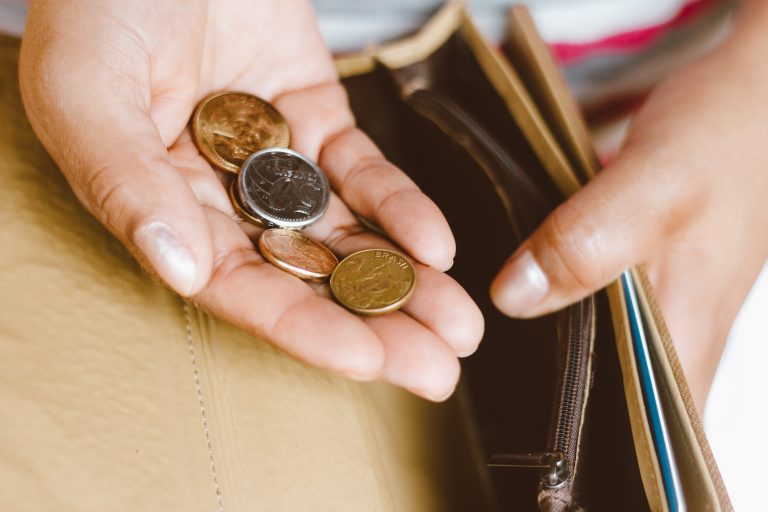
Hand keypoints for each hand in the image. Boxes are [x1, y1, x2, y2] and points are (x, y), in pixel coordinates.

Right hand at [19, 0, 482, 400]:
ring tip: (458, 327)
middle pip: (305, 276)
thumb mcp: (86, 87)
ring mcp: (276, 161)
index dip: (302, 327)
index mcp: (162, 208)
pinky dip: (403, 207)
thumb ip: (123, 179)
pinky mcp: (319, 118)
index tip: (366, 362)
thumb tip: (176, 266)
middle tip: (436, 371)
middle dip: (374, 325)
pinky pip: (365, 172)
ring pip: (347, 235)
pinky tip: (436, 245)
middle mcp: (221, 198)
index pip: (238, 287)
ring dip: (405, 282)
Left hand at [491, 0, 767, 410]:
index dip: (587, 446)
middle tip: (488, 384)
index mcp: (687, 338)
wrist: (753, 99)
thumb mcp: (654, 184)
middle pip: (614, 404)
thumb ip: (588, 242)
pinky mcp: (648, 281)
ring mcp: (665, 310)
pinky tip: (525, 298)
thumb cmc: (725, 137)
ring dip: (554, 354)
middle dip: (554, 402)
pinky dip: (566, 312)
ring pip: (603, 359)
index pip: (641, 434)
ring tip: (494, 349)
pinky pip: (602, 316)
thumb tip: (515, 297)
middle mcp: (679, 338)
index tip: (523, 436)